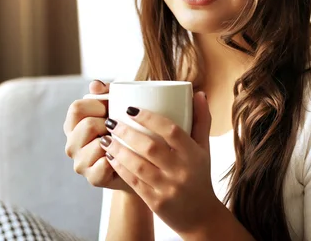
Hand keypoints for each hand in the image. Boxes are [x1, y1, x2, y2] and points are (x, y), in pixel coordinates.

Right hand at [63, 80, 131, 192]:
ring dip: (115, 143)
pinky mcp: (93, 178)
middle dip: (109, 124)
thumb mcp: (117, 108)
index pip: (76, 108)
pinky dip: (117, 160)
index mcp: (73, 125)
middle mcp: (71, 144)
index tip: (111, 109)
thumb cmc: (125, 131)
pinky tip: (123, 158)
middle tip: (119, 129)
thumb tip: (95, 85)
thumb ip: (106, 93)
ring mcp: (80, 163)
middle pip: (87, 125)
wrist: (141, 164)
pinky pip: (105, 165)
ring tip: (123, 143)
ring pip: (98, 145)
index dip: (97, 105)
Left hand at [99, 91, 223, 234]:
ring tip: (106, 138)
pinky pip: (134, 182)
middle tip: (111, 122)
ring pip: (138, 165)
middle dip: (126, 132)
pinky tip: (110, 157)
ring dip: (119, 150)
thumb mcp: (204, 149)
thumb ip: (202, 121)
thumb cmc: (199, 176)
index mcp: (194, 154)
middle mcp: (181, 171)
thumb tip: (199, 93)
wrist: (201, 216)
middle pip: (150, 147)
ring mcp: (168, 188)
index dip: (150, 118)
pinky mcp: (156, 202)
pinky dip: (120, 168)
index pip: (172, 131)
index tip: (130, 108)